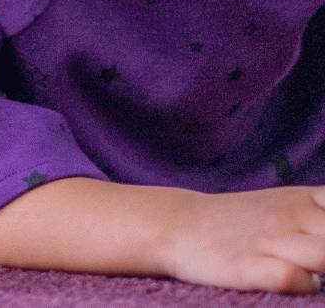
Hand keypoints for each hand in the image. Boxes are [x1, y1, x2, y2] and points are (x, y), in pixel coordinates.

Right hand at [158, 186, 324, 292]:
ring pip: (324, 254)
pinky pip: (290, 278)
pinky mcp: (248, 268)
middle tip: (319, 258)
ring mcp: (270, 242)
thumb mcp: (287, 202)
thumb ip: (321, 212)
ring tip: (314, 271)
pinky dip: (302, 284)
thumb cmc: (240, 221)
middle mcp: (292, 217)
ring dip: (324, 267)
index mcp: (305, 200)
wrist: (176, 224)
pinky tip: (300, 284)